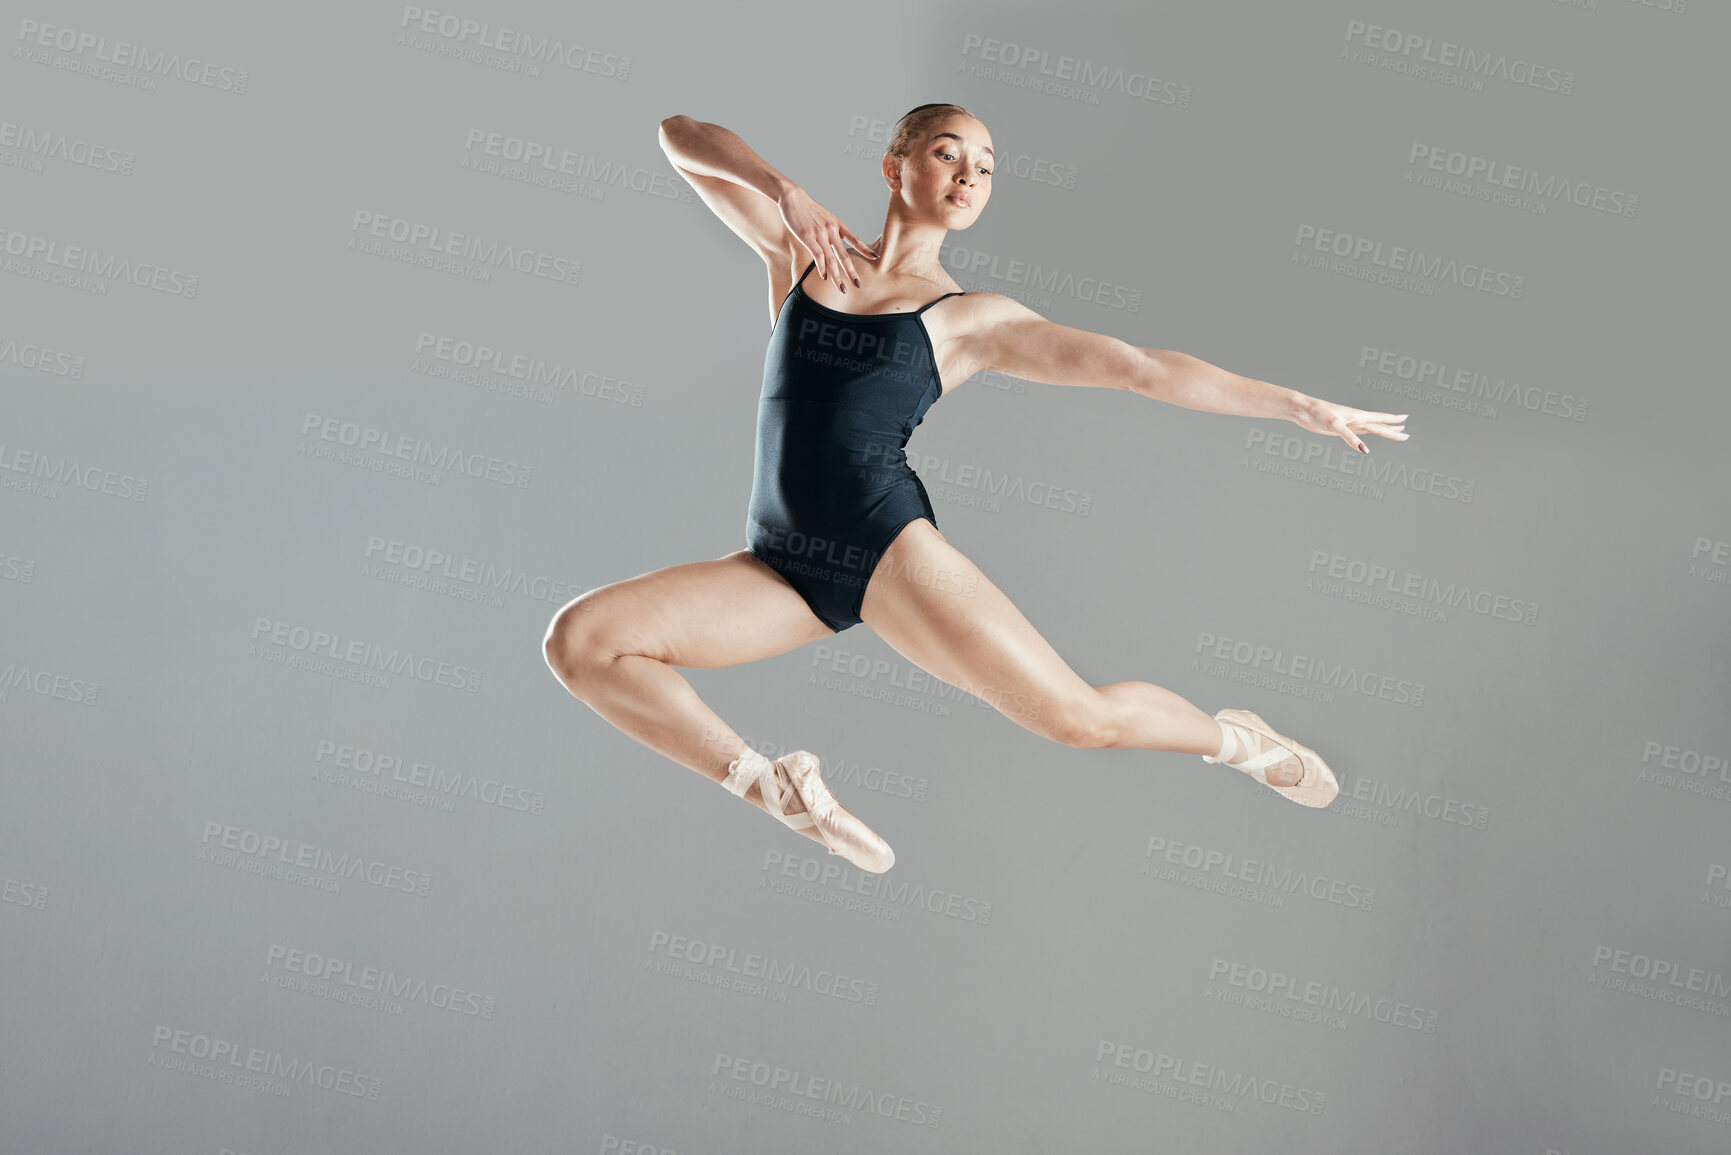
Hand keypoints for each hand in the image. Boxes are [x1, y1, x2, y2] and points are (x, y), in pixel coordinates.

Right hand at [777, 185, 878, 291]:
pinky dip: (822, 268)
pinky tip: (824, 277)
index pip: (855, 239)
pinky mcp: (807, 236)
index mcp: (838, 225)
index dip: (865, 249)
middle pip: (844, 255)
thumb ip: (830, 232)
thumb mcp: (824, 219)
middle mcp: (831, 230)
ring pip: (831, 259)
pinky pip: (817, 255)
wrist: (792, 197)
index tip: (876, 257)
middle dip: (852, 272)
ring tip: (842, 289)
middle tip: (858, 285)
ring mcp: (820, 233)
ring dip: (837, 276)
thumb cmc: (807, 210)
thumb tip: (832, 248)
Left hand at [1293, 397, 1408, 453]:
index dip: (1393, 420)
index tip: (1406, 418)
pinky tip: (1369, 437)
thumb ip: (1350, 438)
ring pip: (1371, 429)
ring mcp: (1349, 424)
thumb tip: (1365, 450)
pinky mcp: (1340, 429)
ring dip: (1383, 430)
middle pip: (1379, 426)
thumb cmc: (1319, 412)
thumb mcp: (1335, 425)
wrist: (1304, 410)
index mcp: (1358, 416)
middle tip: (1407, 434)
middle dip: (1393, 430)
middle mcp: (1356, 419)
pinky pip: (1358, 434)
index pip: (1380, 418)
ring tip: (1395, 431)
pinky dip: (1366, 436)